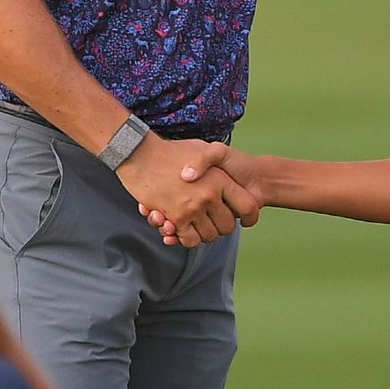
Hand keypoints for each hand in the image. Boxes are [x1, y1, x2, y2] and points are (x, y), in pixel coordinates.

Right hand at [117, 135, 258, 247]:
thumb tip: (227, 185)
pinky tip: (181, 229)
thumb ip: (218, 165)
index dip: (249, 217)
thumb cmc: (171, 151)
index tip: (243, 220)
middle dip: (221, 227)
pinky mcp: (176, 217)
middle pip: (228, 227)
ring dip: (203, 234)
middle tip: (212, 219)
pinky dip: (187, 239)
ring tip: (195, 223)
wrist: (140, 153)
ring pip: (209, 236)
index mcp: (220, 179)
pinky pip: (190, 240)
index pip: (248, 207)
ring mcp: (192, 207)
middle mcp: (209, 194)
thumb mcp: (202, 148)